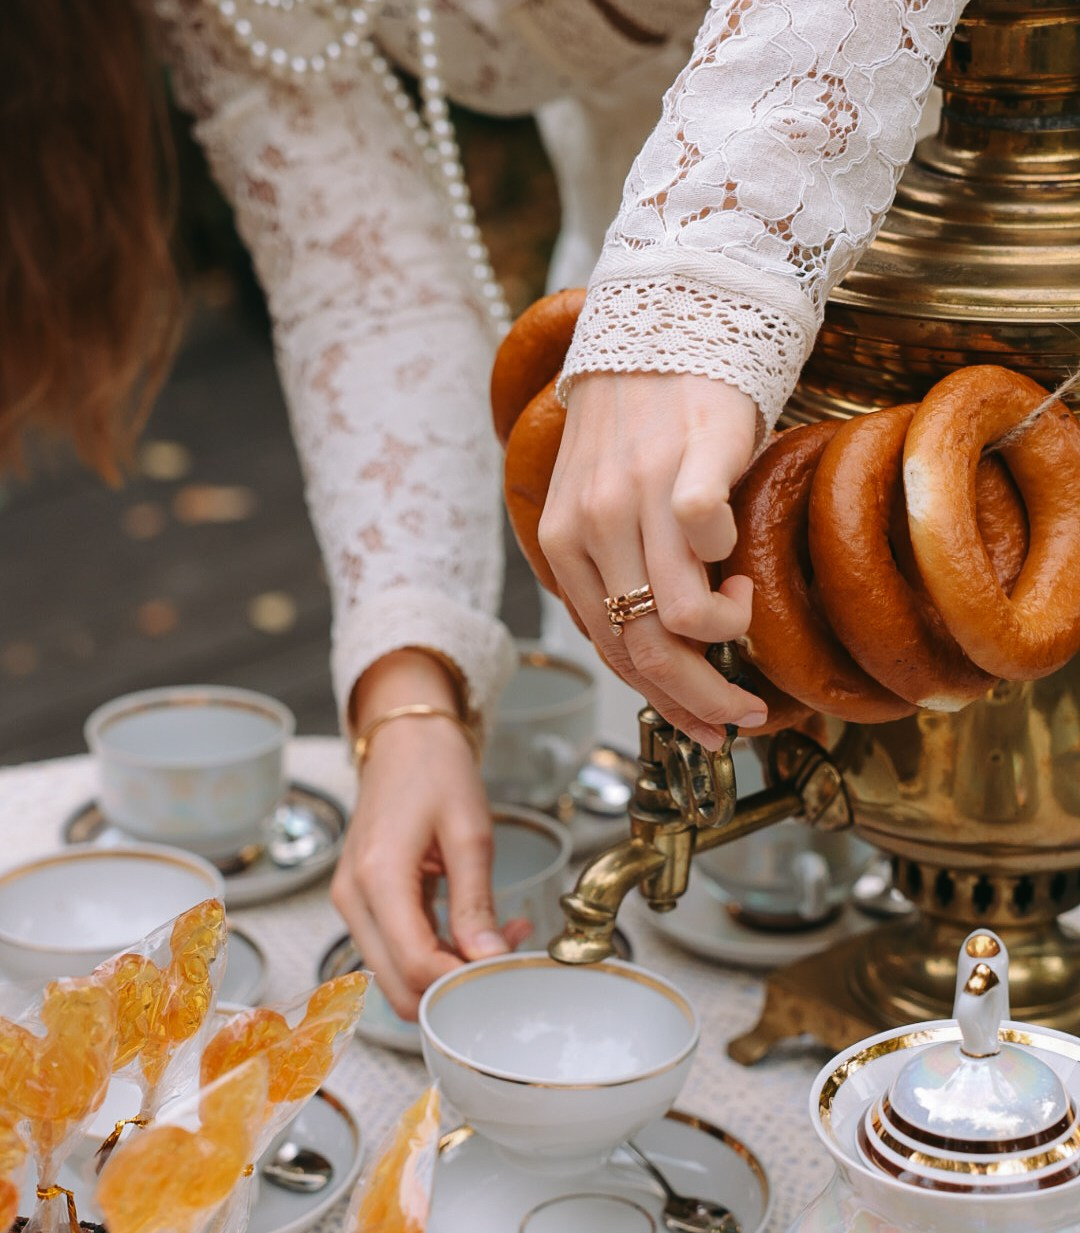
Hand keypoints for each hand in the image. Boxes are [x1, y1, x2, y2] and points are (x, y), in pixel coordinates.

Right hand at [331, 652, 528, 1018]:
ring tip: (497, 937)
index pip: (417, 964)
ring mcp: (353, 903)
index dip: (463, 981)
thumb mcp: (469, 833)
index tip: (506, 966)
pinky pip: (396, 952)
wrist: (404, 740)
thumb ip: (476, 903)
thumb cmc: (435, 771)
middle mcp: (353, 898)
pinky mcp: (363, 904)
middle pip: (399, 987)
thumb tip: (487, 960)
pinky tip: (474, 932)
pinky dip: (435, 956)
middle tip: (503, 956)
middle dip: (453, 988)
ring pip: (396, 978)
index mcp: (378, 877)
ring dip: (446, 974)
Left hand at [538, 372, 767, 742]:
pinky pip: (701, 534)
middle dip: (701, 699)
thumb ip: (619, 571)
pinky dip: (725, 557)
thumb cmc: (642, 423)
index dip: (666, 705)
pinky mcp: (686, 459)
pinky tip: (735, 555)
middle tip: (743, 713)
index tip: (708, 728)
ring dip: (724, 633)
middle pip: (644, 651)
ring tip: (740, 606)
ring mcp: (635, 494)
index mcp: (565, 544)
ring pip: (675, 615)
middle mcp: (592, 525)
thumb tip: (660, 653)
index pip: (613, 653)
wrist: (666, 319)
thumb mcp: (607, 505)